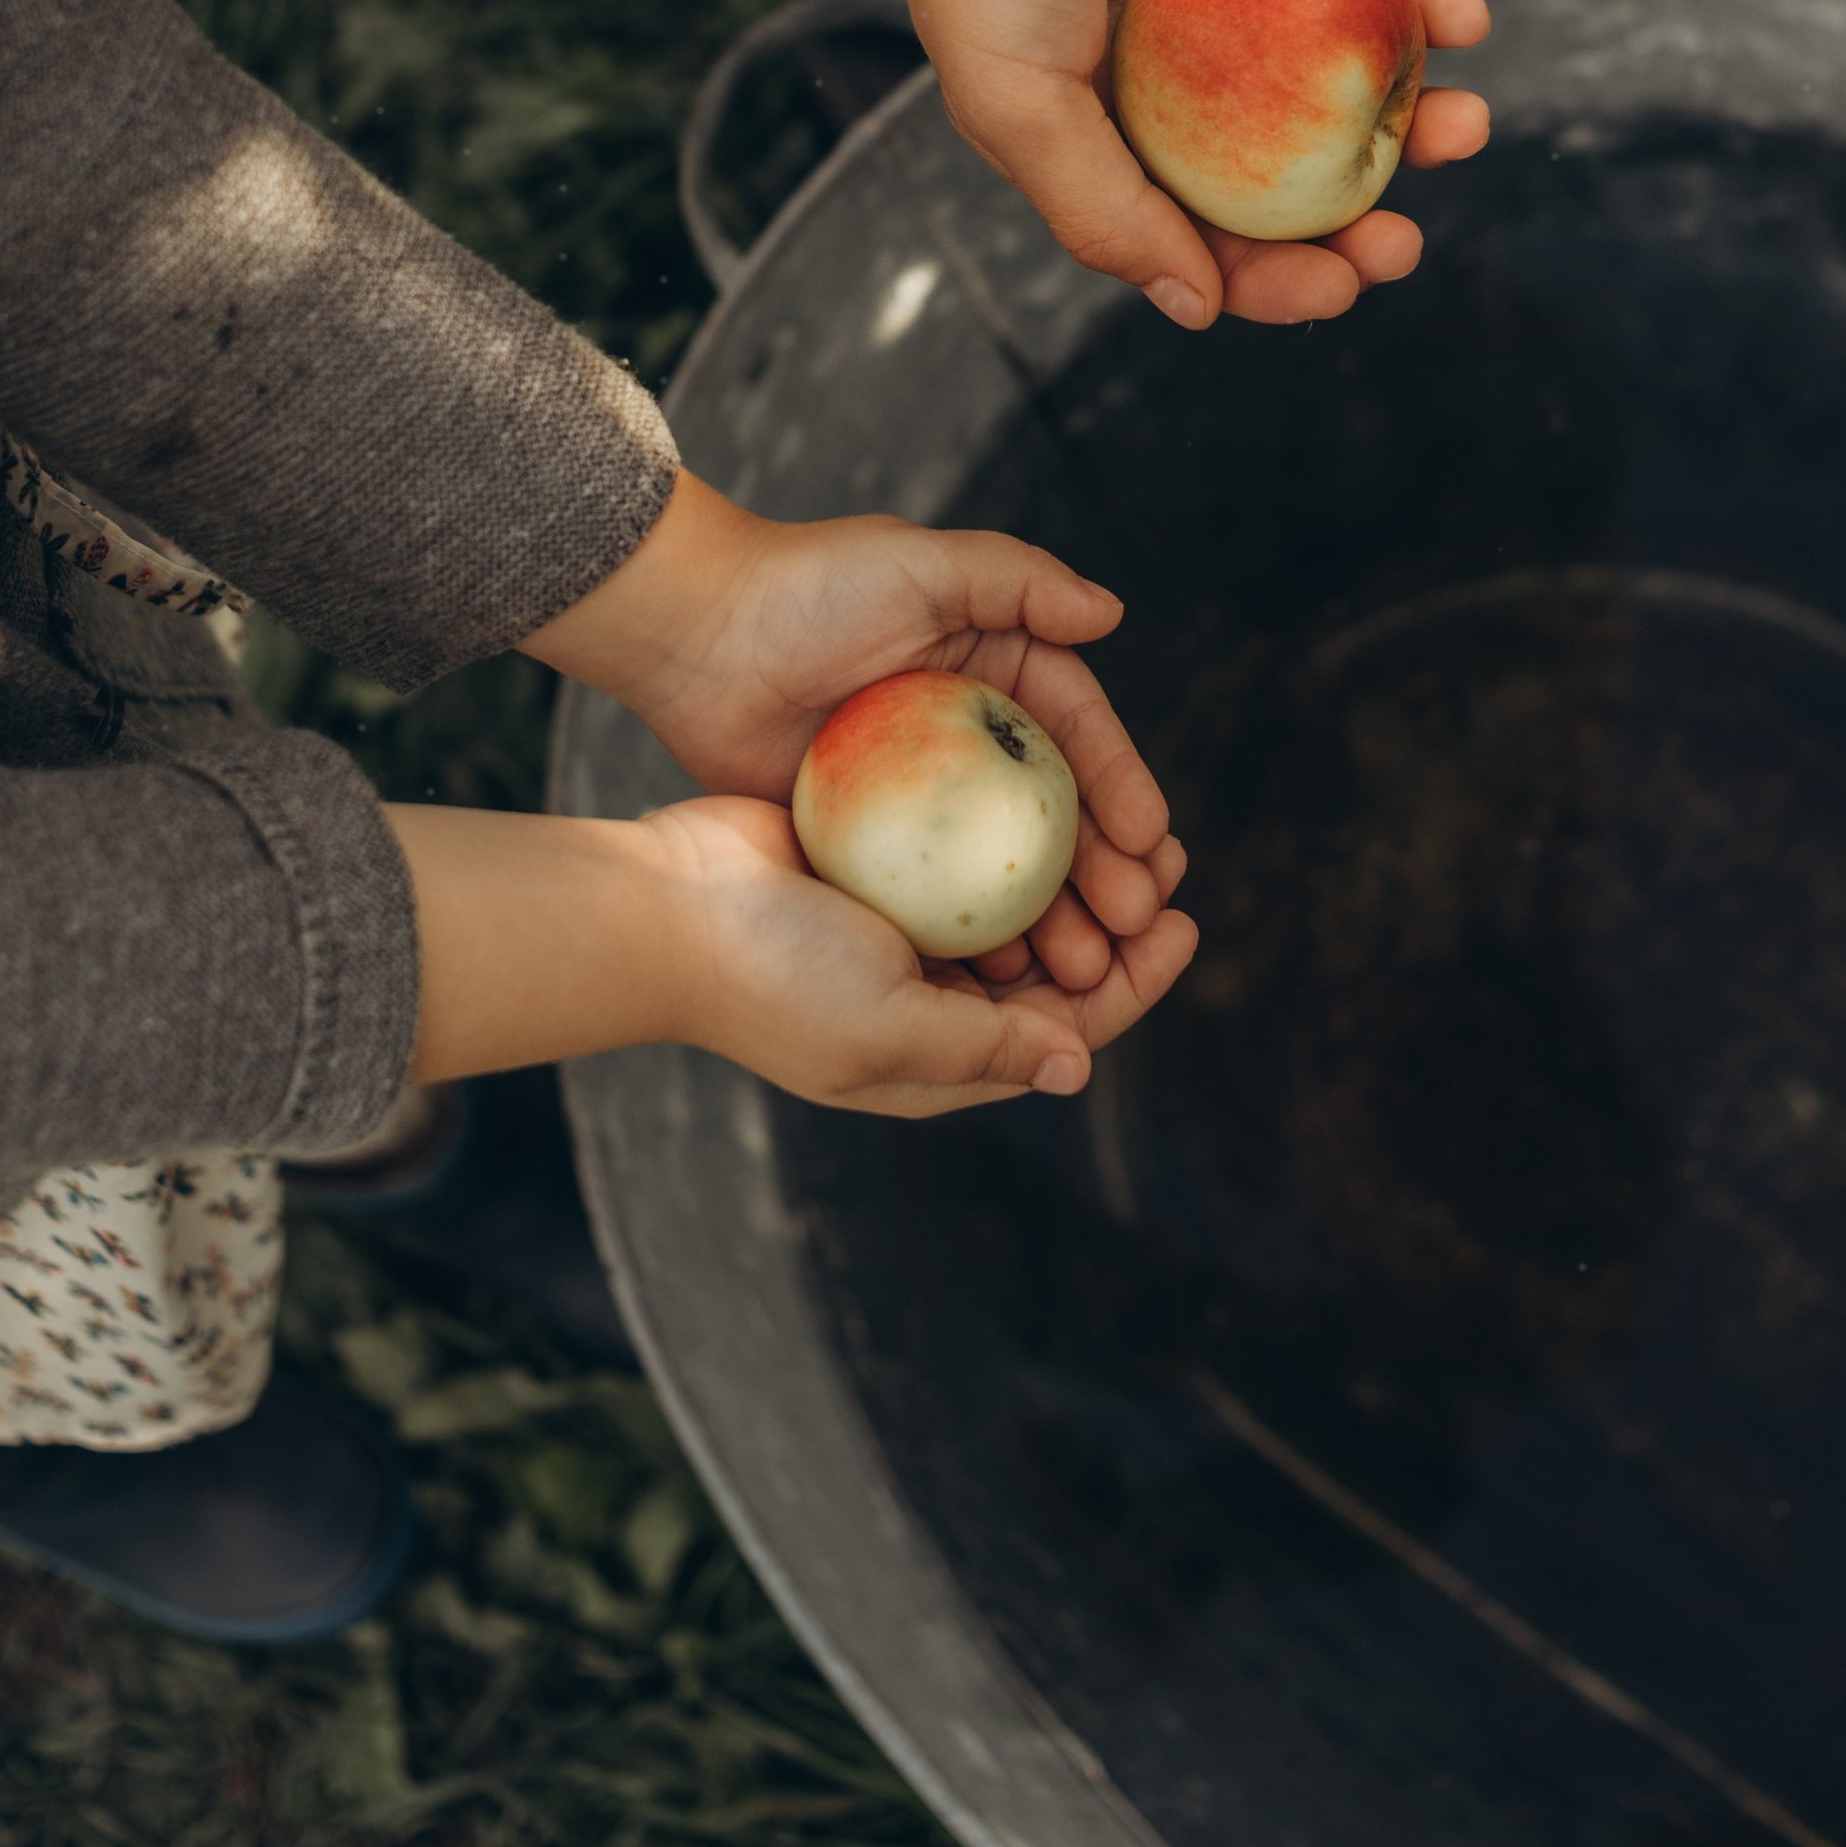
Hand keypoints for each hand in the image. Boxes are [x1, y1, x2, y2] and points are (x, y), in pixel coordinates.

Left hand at [524, 477, 1181, 991]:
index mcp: (996, 665)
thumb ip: (1020, 579)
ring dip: (1054, 916)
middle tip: (1132, 918)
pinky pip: (936, 896)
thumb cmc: (808, 585)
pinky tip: (1005, 975)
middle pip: (1056, 812)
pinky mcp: (871, 839)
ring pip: (1003, 866)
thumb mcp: (921, 565)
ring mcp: (920, 795)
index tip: (1152, 842)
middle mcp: (968, 734)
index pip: (1078, 732)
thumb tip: (1112, 613)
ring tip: (1084, 965)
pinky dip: (975, 935)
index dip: (1122, 786)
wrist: (694, 636)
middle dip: (1105, 869)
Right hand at [566, 0, 1487, 331]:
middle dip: (1351, 219)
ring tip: (1462, 128)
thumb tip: (1194, 305)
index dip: (1270, 280)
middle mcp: (1161, 70)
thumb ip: (1099, 208)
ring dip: (1408, 117)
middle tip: (1403, 237)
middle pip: (1278, 176)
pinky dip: (1420, 1)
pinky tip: (1463, 25)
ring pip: (1333, 82)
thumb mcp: (1012, 93)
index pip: (1194, 236)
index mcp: (1090, 126)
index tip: (1337, 286)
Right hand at [629, 790, 1194, 1115]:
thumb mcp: (892, 1030)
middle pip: (1053, 960)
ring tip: (1126, 820)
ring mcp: (899, 926)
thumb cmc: (773, 977)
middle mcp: (927, 996)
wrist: (661, 904)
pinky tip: (1046, 780)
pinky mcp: (874, 861)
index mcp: (938, 1053)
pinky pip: (962, 843)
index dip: (1136, 982)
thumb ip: (987, 1048)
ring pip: (1015, 898)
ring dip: (1073, 865)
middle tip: (1170, 856)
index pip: (1066, 1029)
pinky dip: (1008, 822)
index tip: (1185, 922)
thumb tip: (1078, 1066)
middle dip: (1118, 915)